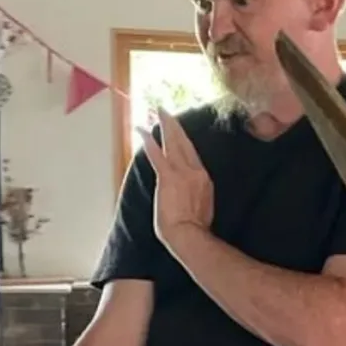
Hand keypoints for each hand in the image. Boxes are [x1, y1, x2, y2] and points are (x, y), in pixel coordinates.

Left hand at [138, 109, 213, 247]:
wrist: (191, 234)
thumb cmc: (195, 229)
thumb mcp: (201, 207)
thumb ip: (195, 194)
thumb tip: (188, 193)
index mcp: (203, 179)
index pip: (192, 155)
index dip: (184, 140)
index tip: (179, 130)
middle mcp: (194, 171)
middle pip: (184, 143)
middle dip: (175, 126)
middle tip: (167, 111)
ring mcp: (181, 172)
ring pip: (173, 143)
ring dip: (165, 126)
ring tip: (159, 111)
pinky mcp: (168, 176)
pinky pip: (157, 154)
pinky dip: (149, 140)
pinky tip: (142, 128)